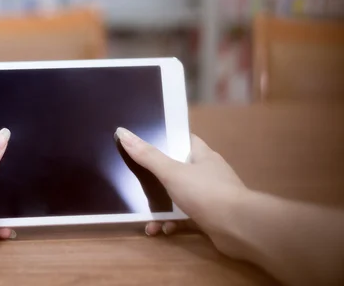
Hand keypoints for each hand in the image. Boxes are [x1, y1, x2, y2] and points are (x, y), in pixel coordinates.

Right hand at [115, 128, 247, 257]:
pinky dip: (171, 223)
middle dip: (157, 179)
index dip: (165, 139)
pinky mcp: (210, 218)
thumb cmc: (206, 192)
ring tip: (144, 216)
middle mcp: (208, 173)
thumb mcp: (171, 172)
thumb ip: (147, 155)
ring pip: (179, 197)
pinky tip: (159, 230)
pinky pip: (185, 217)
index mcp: (202, 155)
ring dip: (161, 207)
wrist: (239, 228)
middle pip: (178, 169)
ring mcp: (210, 196)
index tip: (144, 143)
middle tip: (136, 182)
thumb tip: (122, 132)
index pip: (183, 140)